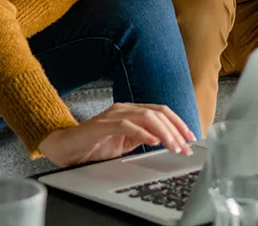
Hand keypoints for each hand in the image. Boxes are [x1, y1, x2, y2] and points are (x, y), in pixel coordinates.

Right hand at [37, 102, 195, 166]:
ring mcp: (114, 114)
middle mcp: (125, 108)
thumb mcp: (126, 144)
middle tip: (185, 147)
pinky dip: (143, 133)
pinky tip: (153, 141)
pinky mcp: (103, 125)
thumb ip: (143, 139)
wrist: (66, 148)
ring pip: (147, 116)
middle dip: (176, 130)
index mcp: (132, 111)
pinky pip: (127, 125)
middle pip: (158, 112)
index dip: (178, 123)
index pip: (161, 111)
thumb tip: (167, 143)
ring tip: (173, 146)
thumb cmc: (94, 146)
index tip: (190, 137)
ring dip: (164, 133)